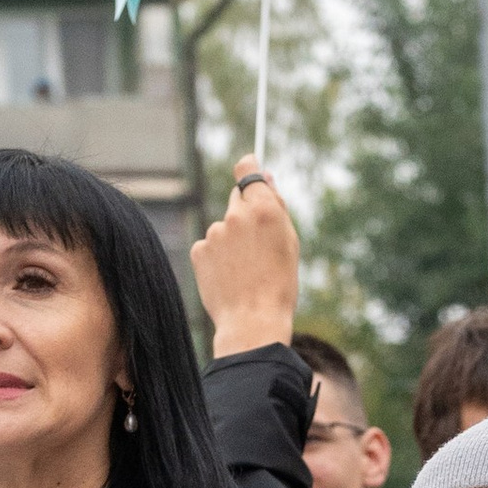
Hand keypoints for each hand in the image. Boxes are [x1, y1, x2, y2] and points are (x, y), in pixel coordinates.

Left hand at [190, 160, 298, 358]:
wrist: (252, 321)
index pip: (247, 169)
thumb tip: (264, 178)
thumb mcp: (289, 242)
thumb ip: (276, 206)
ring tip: (244, 270)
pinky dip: (216, 257)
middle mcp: (236, 215)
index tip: (248, 166)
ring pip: (223, 227)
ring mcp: (214, 232)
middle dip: (245, 214)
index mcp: (264, 209)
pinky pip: (209, 246)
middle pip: (237, 199)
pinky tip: (228, 276)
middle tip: (256, 246)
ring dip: (231, 241)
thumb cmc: (278, 284)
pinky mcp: (198, 249)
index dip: (248, 167)